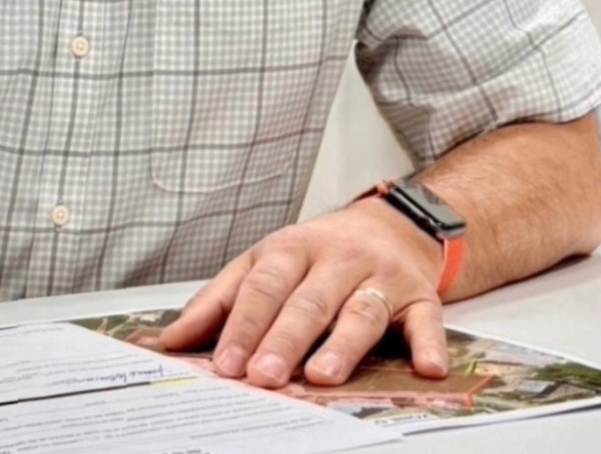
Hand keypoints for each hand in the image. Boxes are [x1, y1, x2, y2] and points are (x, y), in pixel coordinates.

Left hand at [158, 198, 449, 387]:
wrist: (391, 224)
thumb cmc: (316, 253)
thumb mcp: (263, 263)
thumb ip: (218, 302)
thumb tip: (171, 340)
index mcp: (292, 249)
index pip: (263, 287)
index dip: (243, 325)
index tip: (225, 363)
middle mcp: (338, 260)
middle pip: (308, 302)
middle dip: (283, 340)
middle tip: (263, 375)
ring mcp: (381, 278)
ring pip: (361, 312)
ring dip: (343, 346)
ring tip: (323, 376)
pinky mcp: (420, 298)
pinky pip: (428, 321)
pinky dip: (429, 345)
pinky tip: (427, 368)